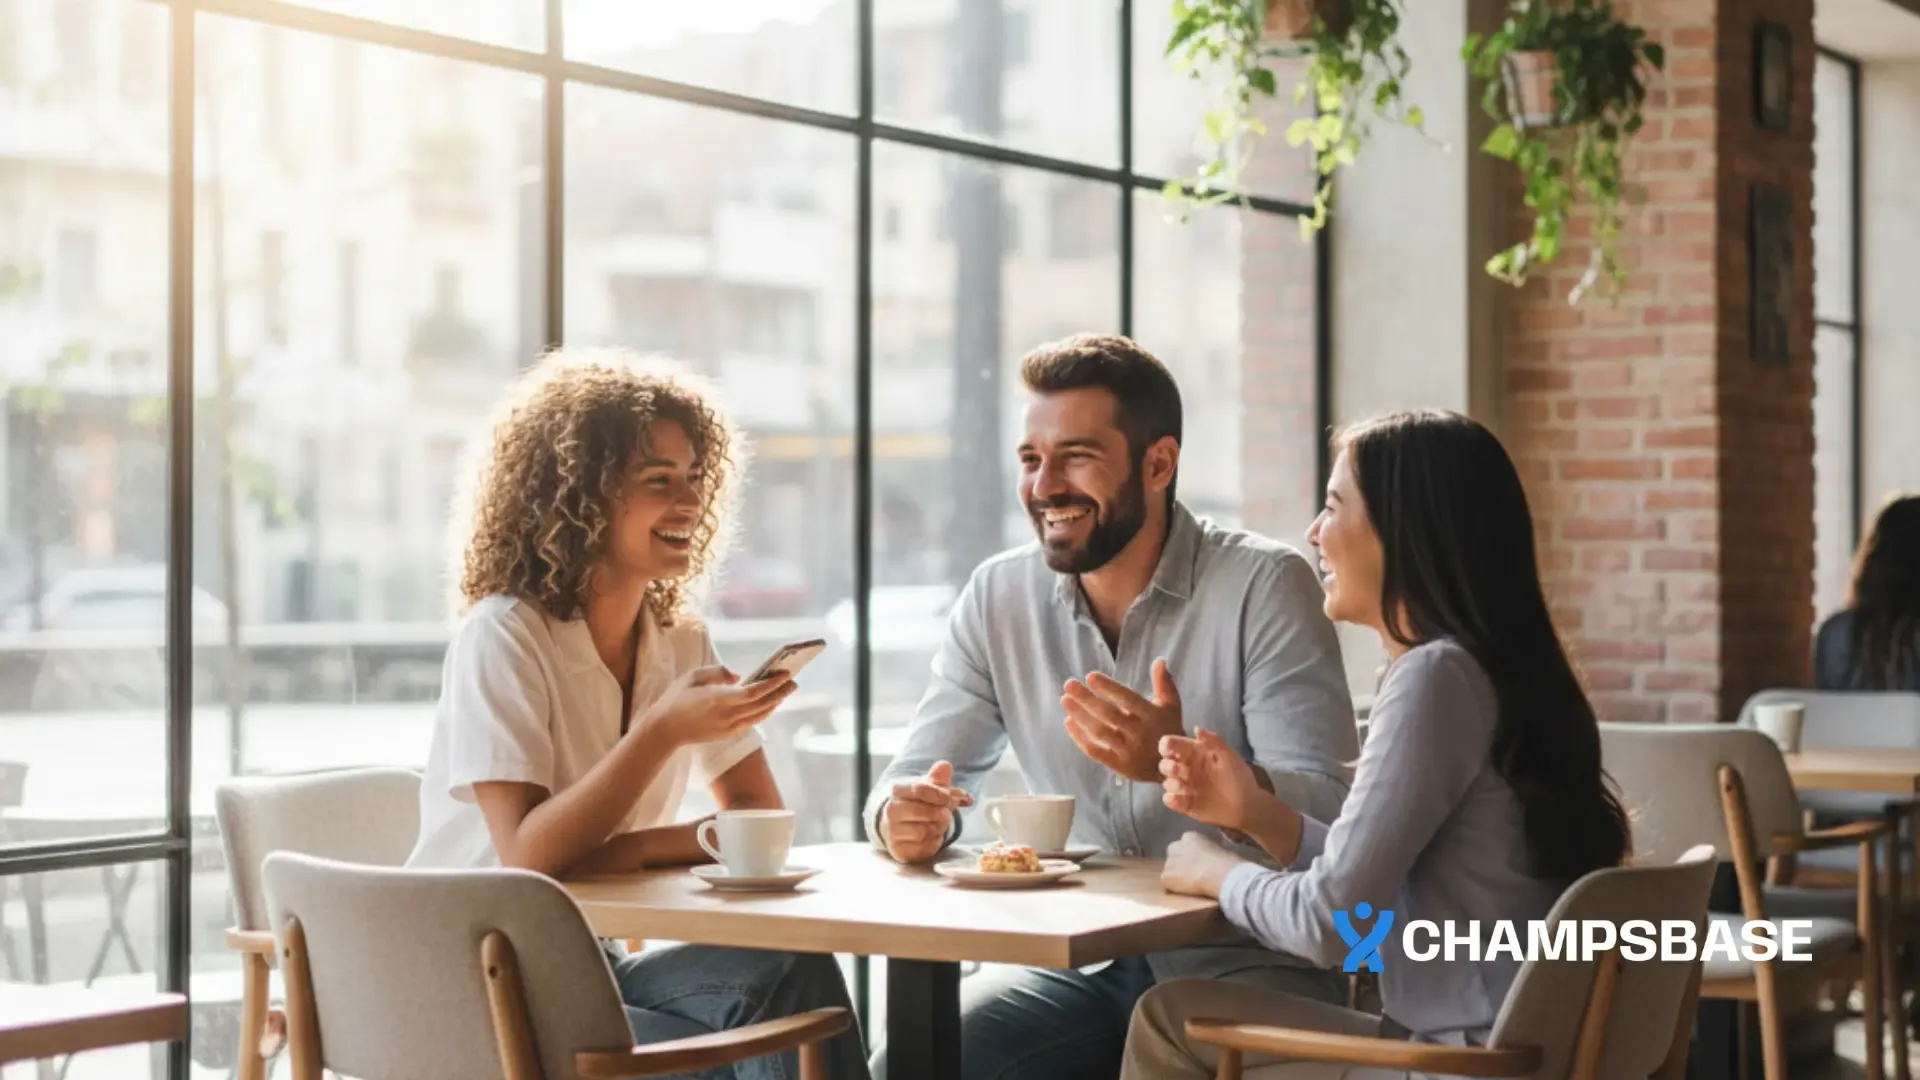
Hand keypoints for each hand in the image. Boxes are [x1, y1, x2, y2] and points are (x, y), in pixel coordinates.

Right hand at [639, 665, 794, 746]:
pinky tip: (770, 704)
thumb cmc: (676, 698)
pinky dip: (763, 712)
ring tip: (786, 691)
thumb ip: (717, 673)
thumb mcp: (692, 676)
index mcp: (719, 699)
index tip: (784, 674)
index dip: (771, 684)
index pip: (753, 692)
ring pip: (759, 714)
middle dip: (780, 692)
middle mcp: (727, 715)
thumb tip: (739, 676)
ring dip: (775, 703)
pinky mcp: (727, 734)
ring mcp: (728, 727)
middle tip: (794, 681)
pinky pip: (752, 721)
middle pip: (762, 704)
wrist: (665, 729)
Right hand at [881, 761, 972, 863]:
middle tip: (947, 813)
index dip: (940, 794)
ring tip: (939, 824)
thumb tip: (946, 766)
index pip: (921, 789)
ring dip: (938, 828)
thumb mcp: (928, 787)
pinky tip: (933, 836)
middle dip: (941, 813)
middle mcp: (891, 810)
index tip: (950, 798)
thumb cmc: (917, 802)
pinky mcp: (898, 850)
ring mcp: (893, 831)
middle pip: (924, 812)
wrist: (897, 824)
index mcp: (898, 790)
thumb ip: (939, 777)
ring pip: (924, 831)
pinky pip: (923, 848)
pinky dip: (934, 842)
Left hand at [1062, 657, 1183, 782]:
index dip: (1109, 687)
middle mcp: (1140, 734)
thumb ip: (1164, 683)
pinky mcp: (1119, 766)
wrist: (1174, 767)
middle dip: (1087, 699)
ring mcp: (1128, 752)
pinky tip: (1068, 722)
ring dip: (1080, 716)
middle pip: (1109, 715)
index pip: (1127, 699)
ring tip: (1065, 700)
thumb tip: (1159, 660)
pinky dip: (1080, 737)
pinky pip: (1095, 751)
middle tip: (1069, 684)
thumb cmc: (1169, 729)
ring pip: (1099, 732)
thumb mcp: (1172, 706)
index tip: (1089, 676)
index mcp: (1152, 716)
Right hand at [1159, 728, 1262, 831]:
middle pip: (1164, 764)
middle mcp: (1186, 769)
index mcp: (1194, 754)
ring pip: (1166, 782)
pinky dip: (1171, 799)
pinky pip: (1169, 800)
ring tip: (1184, 786)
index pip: (1172, 745)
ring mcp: (1185, 787)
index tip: (1169, 750)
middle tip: (1177, 770)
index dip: (1167, 745)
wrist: (1247, 806)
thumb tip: (1196, 728)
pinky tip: (1180, 800)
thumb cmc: (1239, 778)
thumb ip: (1214, 741)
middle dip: (1167, 766)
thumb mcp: (1229, 756)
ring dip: (1171, 783)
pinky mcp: (1184, 804)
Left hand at [1161, 831, 1245, 898]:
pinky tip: (1186, 890)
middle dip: (1179, 862)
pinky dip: (1174, 887)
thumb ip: (1206, 850)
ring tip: (1190, 884)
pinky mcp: (1166, 877)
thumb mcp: (1217, 848)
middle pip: (1173, 854)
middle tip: (1191, 873)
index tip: (1197, 862)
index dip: (1191, 854)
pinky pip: (1167, 883)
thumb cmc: (1226, 862)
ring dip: (1177, 875)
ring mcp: (1168, 862)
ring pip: (1169, 869)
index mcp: (1190, 837)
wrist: (1220, 874)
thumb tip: (1207, 857)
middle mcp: (1175, 846)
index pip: (1185, 843)